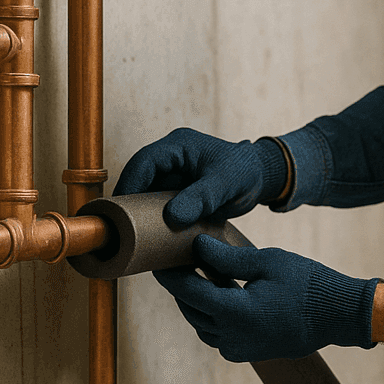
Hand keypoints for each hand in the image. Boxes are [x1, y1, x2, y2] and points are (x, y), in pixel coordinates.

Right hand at [114, 127, 278, 226]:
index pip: (143, 162)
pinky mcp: (174, 191)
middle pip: (138, 179)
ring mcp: (170, 175)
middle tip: (124, 229)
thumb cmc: (246, 172)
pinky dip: (154, 220)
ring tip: (135, 237)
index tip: (123, 210)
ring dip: (141, 213)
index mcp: (178, 145)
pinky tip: (152, 238)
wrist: (259, 179)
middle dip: (130, 203)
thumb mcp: (228, 183)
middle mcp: (169, 158)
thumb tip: (173, 217)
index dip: (130, 185)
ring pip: (145, 194)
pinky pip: (157, 205)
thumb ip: (203, 197)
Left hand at [154, 235, 378, 362]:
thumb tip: (196, 247)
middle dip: (181, 286)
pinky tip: (222, 295)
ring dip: (197, 302)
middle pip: (190, 309)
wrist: (340, 316)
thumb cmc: (308, 284)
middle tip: (177, 262)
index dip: (169, 275)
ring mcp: (239, 349)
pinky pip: (218, 335)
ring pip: (202, 324)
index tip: (157, 259)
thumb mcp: (268, 262)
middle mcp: (232, 337)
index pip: (187, 292)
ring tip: (198, 275)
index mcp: (234, 313)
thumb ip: (228, 257)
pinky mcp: (248, 353)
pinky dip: (213, 316)